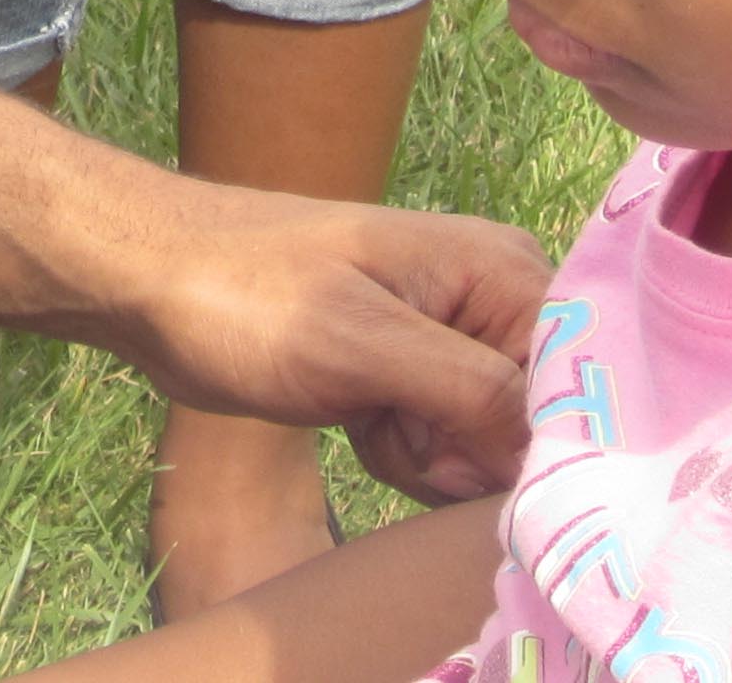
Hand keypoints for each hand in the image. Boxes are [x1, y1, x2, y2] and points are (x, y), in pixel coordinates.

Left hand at [121, 185, 550, 504]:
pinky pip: (446, 449)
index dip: (527, 442)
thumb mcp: (361, 344)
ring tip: (364, 412)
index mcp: (505, 272)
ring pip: (488, 451)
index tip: (453, 442)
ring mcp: (454, 341)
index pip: (580, 390)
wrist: (151, 281)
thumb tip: (560, 450)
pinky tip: (355, 421)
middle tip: (393, 422)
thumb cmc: (245, 295)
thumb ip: (472, 391)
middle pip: (536, 430)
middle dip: (466, 453)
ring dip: (427, 459)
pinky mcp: (414, 377)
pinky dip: (403, 454)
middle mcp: (496, 302)